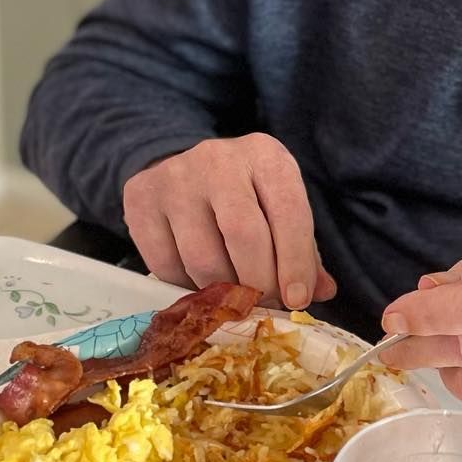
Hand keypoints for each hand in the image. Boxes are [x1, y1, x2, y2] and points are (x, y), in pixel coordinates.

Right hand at [121, 135, 336, 306]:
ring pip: (201, 257)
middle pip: (243, 234)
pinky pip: (164, 264)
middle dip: (259, 283)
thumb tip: (321, 292)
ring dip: (222, 292)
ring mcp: (175, 177)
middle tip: (263, 306)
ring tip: (233, 298)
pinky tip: (199, 283)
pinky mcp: (140, 198)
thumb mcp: (280, 208)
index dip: (295, 262)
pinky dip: (186, 287)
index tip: (298, 300)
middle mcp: (218, 159)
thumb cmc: (246, 195)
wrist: (185, 167)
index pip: (288, 211)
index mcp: (264, 155)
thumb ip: (303, 250)